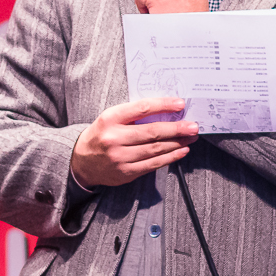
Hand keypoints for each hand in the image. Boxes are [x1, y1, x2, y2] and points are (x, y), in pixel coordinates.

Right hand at [71, 97, 197, 188]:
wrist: (82, 161)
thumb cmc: (102, 135)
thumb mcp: (111, 118)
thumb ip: (133, 115)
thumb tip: (166, 112)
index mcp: (110, 118)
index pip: (141, 108)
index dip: (163, 105)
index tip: (180, 104)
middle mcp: (113, 138)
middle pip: (152, 132)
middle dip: (176, 128)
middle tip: (193, 126)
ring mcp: (119, 157)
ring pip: (155, 149)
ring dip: (177, 143)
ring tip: (191, 137)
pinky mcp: (126, 172)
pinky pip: (153, 164)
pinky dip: (170, 157)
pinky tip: (181, 150)